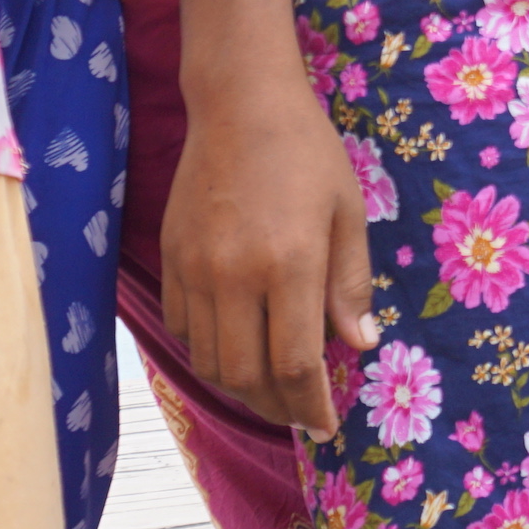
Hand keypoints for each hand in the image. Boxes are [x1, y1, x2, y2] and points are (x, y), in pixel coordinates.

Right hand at [163, 48, 376, 432]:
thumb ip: (350, 285)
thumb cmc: (307, 153)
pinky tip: (237, 345)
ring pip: (209, 360)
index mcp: (289, 263)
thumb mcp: (348, 213)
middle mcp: (235, 275)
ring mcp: (195, 269)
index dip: (310, 405)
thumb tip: (358, 346)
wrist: (240, 104)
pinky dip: (209, 352)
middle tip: (300, 411)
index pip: (294, 364)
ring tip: (271, 387)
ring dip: (241, 386)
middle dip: (276, 407)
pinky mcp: (170, 259)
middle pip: (245, 375)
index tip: (326, 424)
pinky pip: (182, 329)